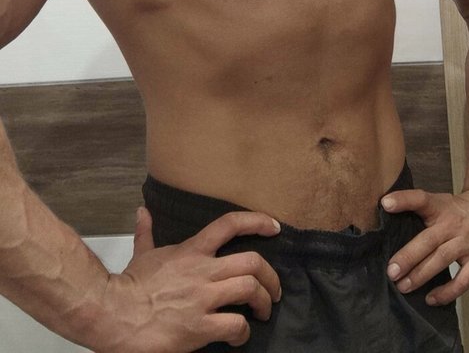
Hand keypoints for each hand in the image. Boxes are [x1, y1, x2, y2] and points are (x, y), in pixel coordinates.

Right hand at [92, 206, 281, 352]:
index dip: (257, 222)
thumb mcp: (142, 254)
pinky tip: (240, 336)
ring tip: (264, 311)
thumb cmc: (129, 287)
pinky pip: (235, 325)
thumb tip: (143, 212)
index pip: (230, 224)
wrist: (113, 314)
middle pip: (252, 261)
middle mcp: (203, 271)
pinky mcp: (200, 327)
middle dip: (270, 276)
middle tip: (274, 288)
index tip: (274, 227)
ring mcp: (203, 299)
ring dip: (264, 301)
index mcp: (191, 250)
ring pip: (250, 290)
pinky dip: (244, 332)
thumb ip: (147, 232)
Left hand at [381, 187, 468, 305]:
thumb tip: (384, 212)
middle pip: (428, 240)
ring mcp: (467, 243)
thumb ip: (415, 209)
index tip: (386, 203)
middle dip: (408, 256)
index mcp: (440, 207)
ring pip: (442, 260)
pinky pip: (463, 281)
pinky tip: (430, 299)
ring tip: (403, 287)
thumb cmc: (458, 209)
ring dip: (421, 275)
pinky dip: (447, 293)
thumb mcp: (438, 202)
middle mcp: (453, 225)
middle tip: (391, 272)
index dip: (403, 200)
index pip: (421, 199)